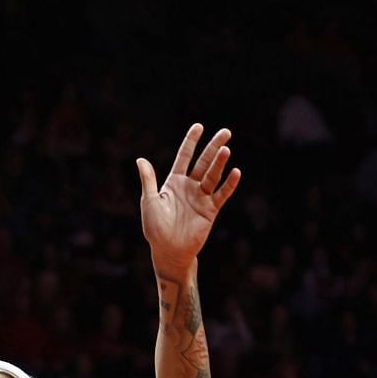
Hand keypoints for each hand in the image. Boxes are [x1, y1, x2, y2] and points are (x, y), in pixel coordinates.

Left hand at [137, 123, 240, 275]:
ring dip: (220, 163)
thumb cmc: (155, 228)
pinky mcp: (210, 210)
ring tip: (226, 149)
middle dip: (214, 147)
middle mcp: (190, 186)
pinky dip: (228, 184)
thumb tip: (140, 159)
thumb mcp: (149, 202)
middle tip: (226, 132)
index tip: (199, 126)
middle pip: (204, 162)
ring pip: (213, 175)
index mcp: (174, 182)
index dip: (191, 141)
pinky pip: (221, 194)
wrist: (169, 250)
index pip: (185, 156)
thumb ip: (148, 180)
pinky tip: (235, 172)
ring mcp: (201, 197)